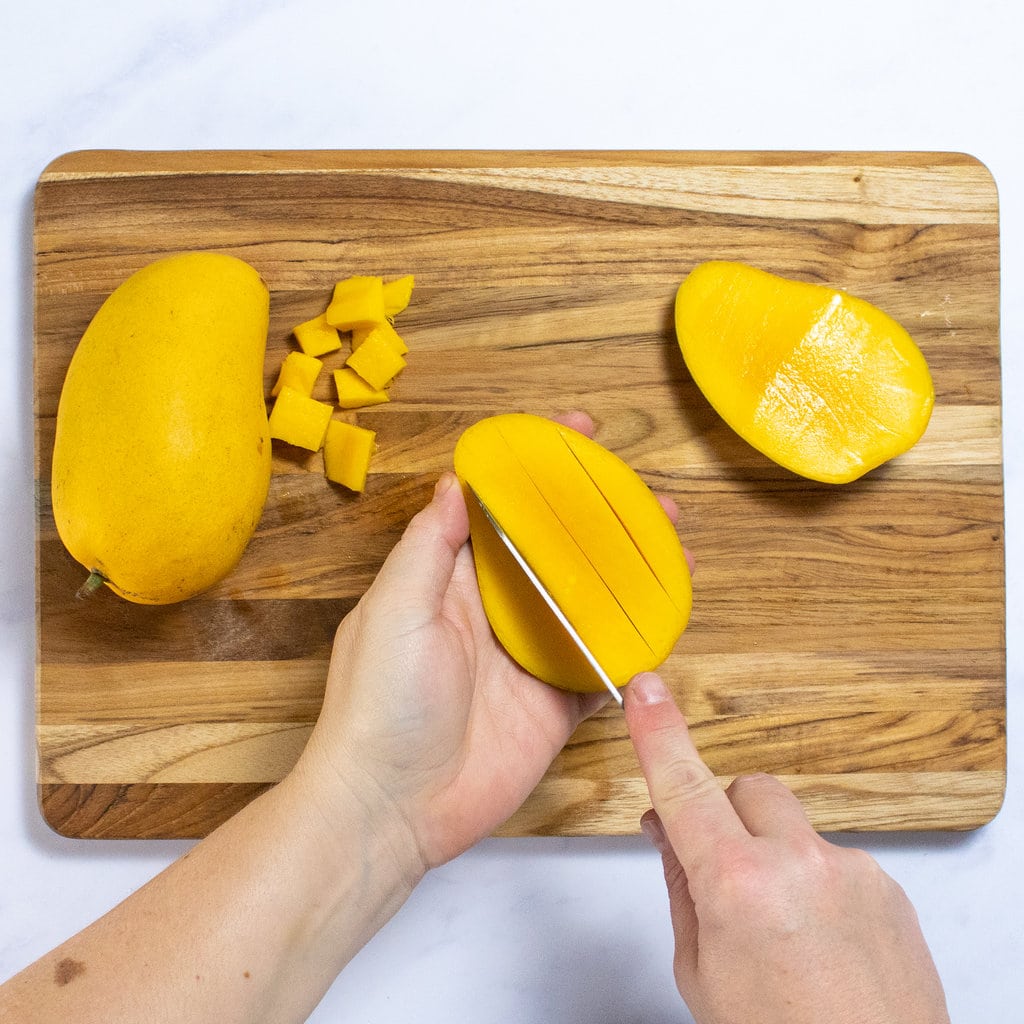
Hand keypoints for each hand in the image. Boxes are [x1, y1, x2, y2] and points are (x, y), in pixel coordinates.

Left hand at [297, 412, 620, 876]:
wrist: (391, 809)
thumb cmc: (378, 706)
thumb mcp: (393, 610)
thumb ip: (428, 546)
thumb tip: (456, 483)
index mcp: (449, 581)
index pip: (501, 510)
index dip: (536, 469)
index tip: (576, 433)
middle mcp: (493, 612)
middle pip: (556, 551)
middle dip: (599, 517)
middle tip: (644, 492)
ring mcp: (527, 658)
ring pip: (588, 601)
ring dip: (628, 571)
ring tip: (673, 541)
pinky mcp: (553, 704)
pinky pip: (602, 665)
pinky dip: (633, 643)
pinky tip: (665, 615)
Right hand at [624, 671, 949, 1023]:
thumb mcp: (701, 974)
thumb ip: (682, 889)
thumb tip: (669, 830)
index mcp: (738, 885)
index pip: (685, 787)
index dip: (658, 733)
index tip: (645, 690)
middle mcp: (800, 863)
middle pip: (747, 790)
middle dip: (725, 815)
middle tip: (721, 871)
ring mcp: (852, 871)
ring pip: (792, 827)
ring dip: (774, 856)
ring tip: (783, 932)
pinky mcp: (888, 886)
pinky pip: (833, 859)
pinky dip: (815, 884)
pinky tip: (820, 943)